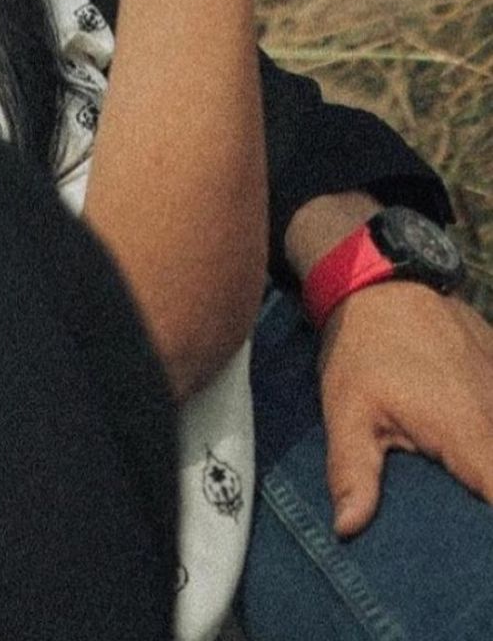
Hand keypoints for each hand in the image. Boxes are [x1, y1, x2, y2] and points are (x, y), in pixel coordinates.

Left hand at [319, 283, 492, 535]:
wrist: (377, 274)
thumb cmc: (361, 345)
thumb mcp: (346, 410)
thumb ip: (353, 472)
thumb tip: (348, 528)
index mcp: (469, 433)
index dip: (490, 529)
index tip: (476, 550)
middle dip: (485, 503)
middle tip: (463, 515)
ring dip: (487, 461)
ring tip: (458, 475)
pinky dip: (489, 429)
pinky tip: (468, 442)